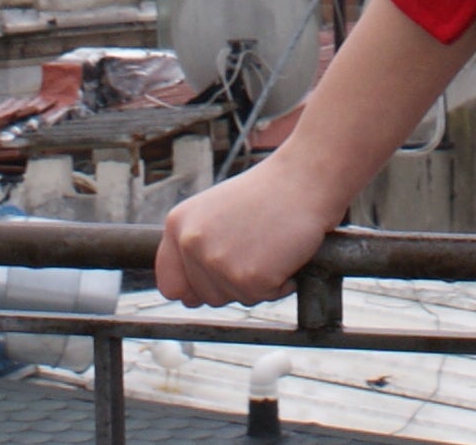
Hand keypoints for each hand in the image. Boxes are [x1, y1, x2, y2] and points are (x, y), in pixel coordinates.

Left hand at [154, 154, 343, 306]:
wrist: (305, 177)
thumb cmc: (268, 192)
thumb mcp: (216, 211)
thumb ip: (197, 246)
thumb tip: (189, 296)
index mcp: (178, 225)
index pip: (170, 283)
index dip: (195, 288)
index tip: (216, 280)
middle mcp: (191, 243)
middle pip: (205, 297)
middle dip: (233, 283)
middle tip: (256, 249)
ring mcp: (218, 262)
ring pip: (236, 299)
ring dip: (258, 282)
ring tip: (271, 247)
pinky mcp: (248, 277)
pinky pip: (266, 297)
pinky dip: (282, 283)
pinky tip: (286, 253)